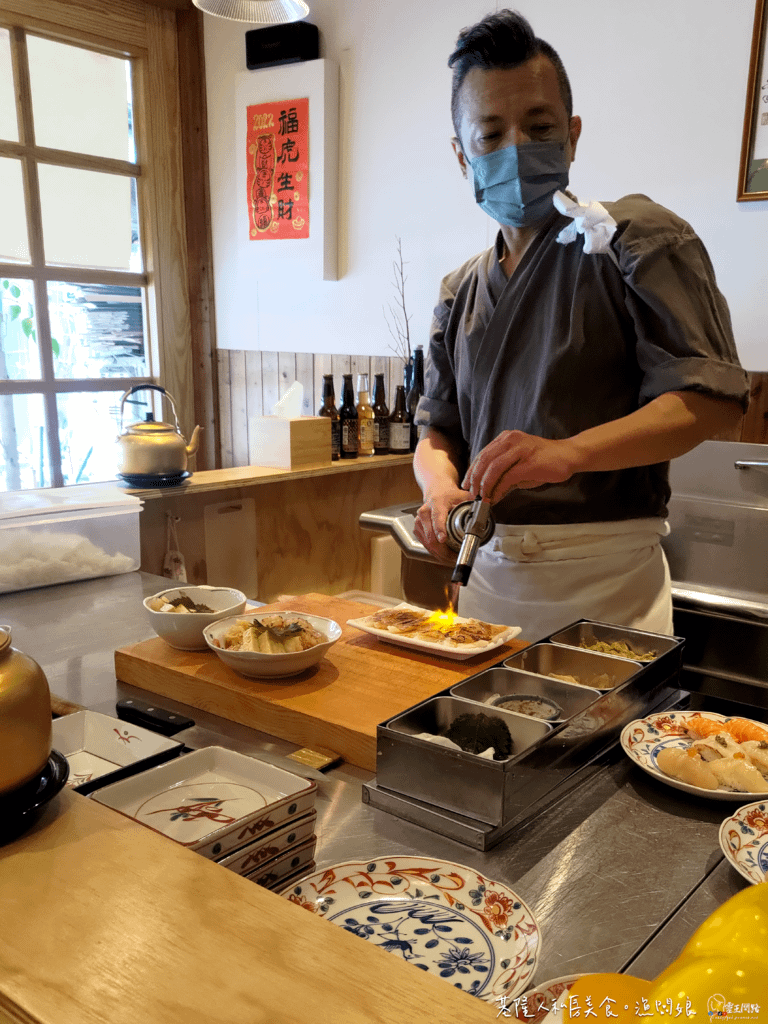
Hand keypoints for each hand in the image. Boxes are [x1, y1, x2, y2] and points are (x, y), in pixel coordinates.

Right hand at [413, 483, 470, 563]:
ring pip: (428, 544)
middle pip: (431, 536)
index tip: (443, 539)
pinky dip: (436, 552)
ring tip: (453, 558)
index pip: (436, 517)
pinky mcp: (417, 529)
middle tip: (456, 557)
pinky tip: (445, 555)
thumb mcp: (462, 495)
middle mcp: (425, 513)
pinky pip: (426, 545)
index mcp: (436, 503)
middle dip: (444, 551)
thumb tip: (485, 508)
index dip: (439, 529)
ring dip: (441, 554)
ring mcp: (419, 522)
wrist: (436, 492)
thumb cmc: (448, 495)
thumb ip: (473, 503)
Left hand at [462, 430, 576, 502]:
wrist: (568, 455)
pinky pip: (508, 477)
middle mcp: (511, 440)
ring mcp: (521, 450)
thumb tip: (489, 491)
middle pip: (484, 460)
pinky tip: (496, 497)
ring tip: (483, 497)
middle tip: (472, 494)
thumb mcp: (519, 464)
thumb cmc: (544, 460)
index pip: (482, 454)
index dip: (472, 471)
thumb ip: (503, 474)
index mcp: (506, 438)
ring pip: (493, 468)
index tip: (467, 484)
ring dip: (485, 485)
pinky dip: (498, 489)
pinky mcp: (529, 463)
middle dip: (475, 479)